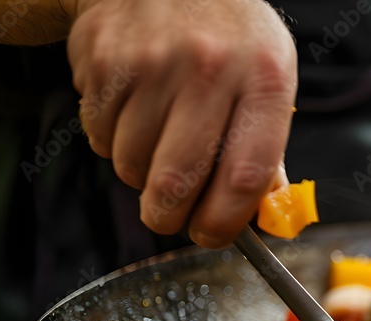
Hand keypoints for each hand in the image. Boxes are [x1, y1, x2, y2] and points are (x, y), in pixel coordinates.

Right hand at [67, 0, 297, 247]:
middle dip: (171, 217)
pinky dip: (113, 142)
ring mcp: (152, 63)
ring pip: (132, 166)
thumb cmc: (229, 36)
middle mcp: (209, 69)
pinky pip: (101, 137)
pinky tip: (133, 111)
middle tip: (172, 217)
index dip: (225, 223)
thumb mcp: (269, 77)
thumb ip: (267, 148)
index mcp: (264, 79)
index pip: (245, 176)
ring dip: (141, 174)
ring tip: (157, 141)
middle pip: (177, 182)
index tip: (212, 235)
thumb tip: (259, 216)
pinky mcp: (104, 61)